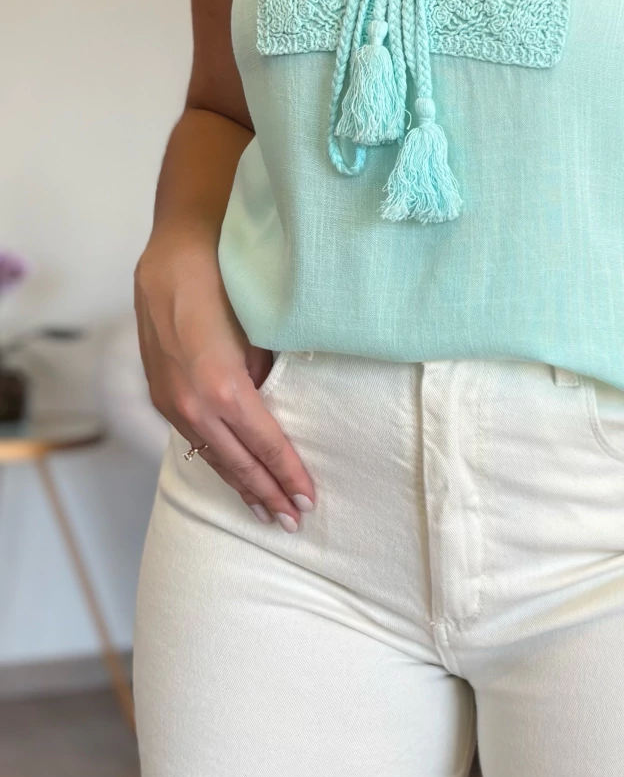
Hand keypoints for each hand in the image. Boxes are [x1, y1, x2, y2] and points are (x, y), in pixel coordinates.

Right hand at [134, 231, 315, 530]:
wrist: (173, 255)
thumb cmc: (226, 284)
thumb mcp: (260, 333)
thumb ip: (268, 378)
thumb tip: (283, 411)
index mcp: (223, 389)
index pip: (266, 445)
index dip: (289, 475)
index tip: (310, 499)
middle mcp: (193, 404)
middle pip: (238, 463)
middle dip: (268, 494)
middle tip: (294, 521)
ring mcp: (171, 403)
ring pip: (212, 457)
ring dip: (241, 486)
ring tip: (266, 511)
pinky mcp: (159, 396)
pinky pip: (193, 440)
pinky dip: (217, 462)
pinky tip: (231, 474)